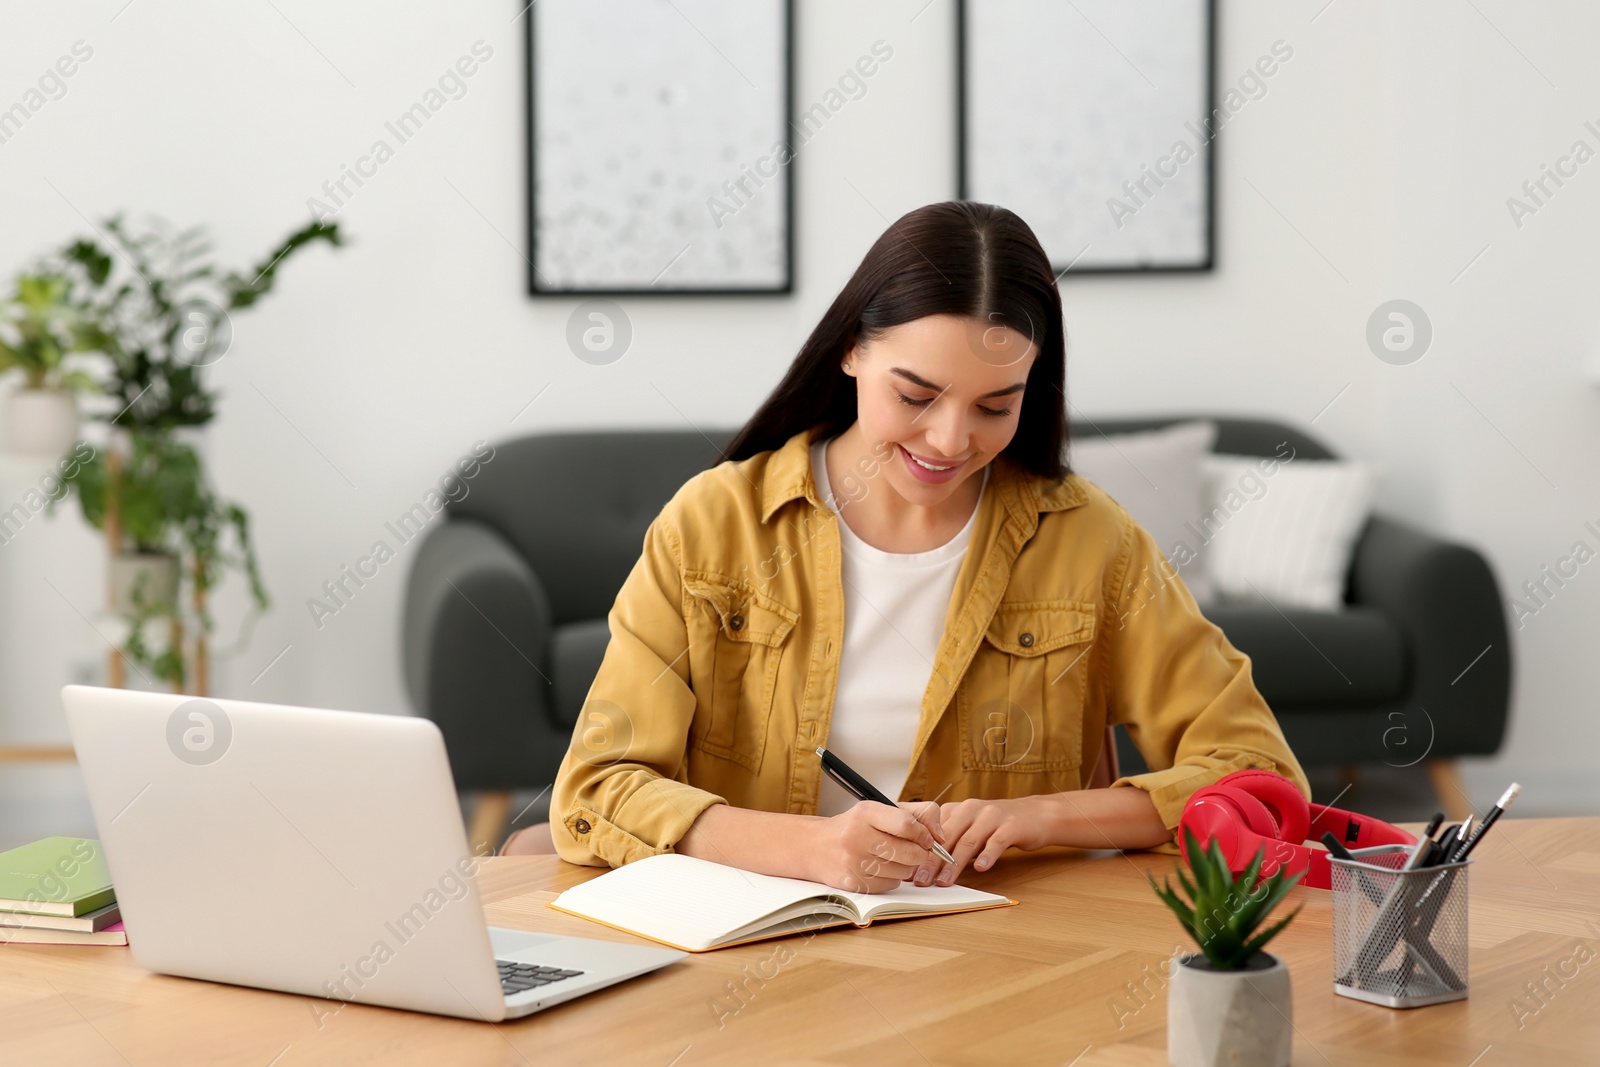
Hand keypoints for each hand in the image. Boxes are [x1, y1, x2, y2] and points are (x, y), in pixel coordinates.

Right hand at [804, 800, 947, 893]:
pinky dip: (892, 879)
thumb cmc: (855, 827)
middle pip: (909, 852)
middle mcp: (857, 836)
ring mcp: (854, 862)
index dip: (924, 834)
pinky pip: (890, 885)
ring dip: (906, 867)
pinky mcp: (853, 882)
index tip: (927, 839)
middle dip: (921, 854)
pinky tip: (881, 869)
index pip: (906, 824)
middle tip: (919, 852)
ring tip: (894, 858)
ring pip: (902, 871)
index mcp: (866, 812)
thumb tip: (941, 836)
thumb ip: (917, 814)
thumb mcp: (880, 810)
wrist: (816, 847)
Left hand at [931, 796, 1055, 884]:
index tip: (910, 870)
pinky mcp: (1011, 826)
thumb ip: (951, 841)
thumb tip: (925, 866)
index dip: (920, 850)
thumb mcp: (971, 827)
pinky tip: (980, 869)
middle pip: (947, 836)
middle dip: (932, 860)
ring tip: (944, 881)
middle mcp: (972, 809)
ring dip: (954, 863)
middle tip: (921, 880)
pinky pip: (996, 842)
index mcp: (958, 809)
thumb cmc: (998, 825)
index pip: (933, 830)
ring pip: (968, 841)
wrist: (1036, 814)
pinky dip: (987, 855)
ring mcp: (992, 816)